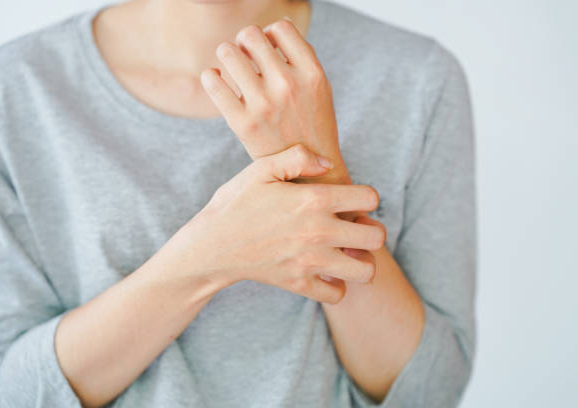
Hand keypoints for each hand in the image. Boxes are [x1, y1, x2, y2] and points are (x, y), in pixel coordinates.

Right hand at [167, 144, 383, 303]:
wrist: (211, 245)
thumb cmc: (236, 203)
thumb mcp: (260, 169)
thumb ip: (298, 157)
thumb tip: (328, 163)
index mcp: (314, 200)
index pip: (370, 198)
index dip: (365, 197)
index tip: (350, 201)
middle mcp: (319, 232)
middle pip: (377, 237)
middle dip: (371, 229)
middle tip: (353, 227)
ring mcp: (311, 262)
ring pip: (366, 271)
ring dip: (362, 261)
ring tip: (346, 252)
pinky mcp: (300, 284)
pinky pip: (338, 294)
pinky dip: (337, 285)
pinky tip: (326, 271)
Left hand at [200, 19, 346, 182]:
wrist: (308, 175)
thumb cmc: (310, 128)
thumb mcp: (319, 90)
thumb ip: (299, 60)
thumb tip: (268, 32)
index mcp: (312, 74)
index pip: (280, 28)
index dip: (269, 33)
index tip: (268, 50)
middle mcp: (288, 85)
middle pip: (251, 35)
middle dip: (245, 42)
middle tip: (246, 58)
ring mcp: (264, 104)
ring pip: (228, 51)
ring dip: (227, 55)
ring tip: (232, 68)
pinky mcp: (242, 123)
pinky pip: (212, 81)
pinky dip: (210, 76)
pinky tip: (216, 80)